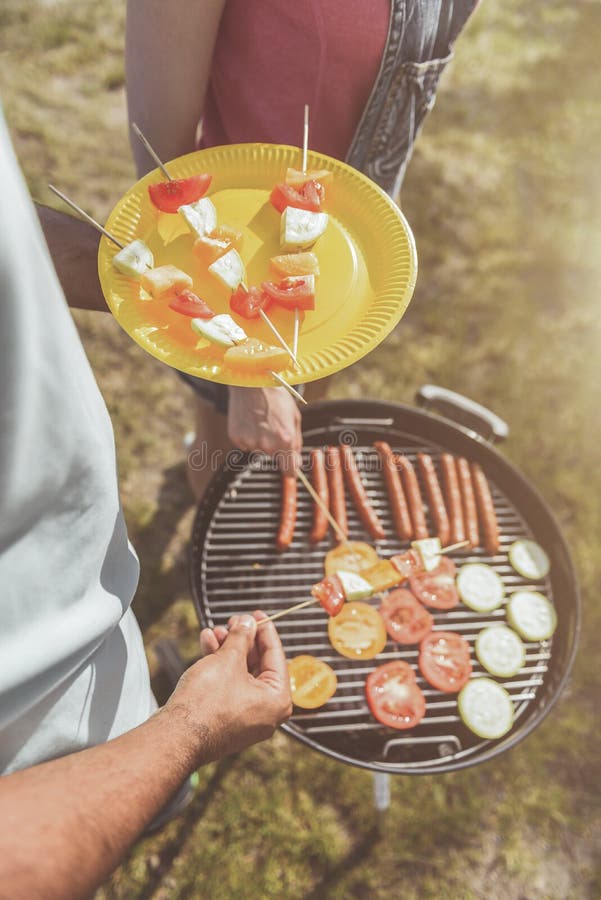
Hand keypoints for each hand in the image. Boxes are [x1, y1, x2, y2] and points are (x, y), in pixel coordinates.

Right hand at [167, 612, 291, 762]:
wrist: (176, 736)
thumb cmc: (206, 702)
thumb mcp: (228, 659)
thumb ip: (242, 637)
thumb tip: (248, 623)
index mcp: (277, 700)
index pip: (276, 655)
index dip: (264, 630)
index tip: (256, 614)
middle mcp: (266, 712)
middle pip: (258, 664)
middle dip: (242, 640)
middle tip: (232, 622)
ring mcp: (246, 718)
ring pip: (241, 674)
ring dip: (228, 650)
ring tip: (215, 631)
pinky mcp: (227, 720)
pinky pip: (229, 687)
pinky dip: (220, 666)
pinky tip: (207, 646)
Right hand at [227, 386, 301, 471]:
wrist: (252, 381)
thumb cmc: (276, 397)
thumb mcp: (295, 418)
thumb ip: (296, 444)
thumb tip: (296, 464)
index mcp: (285, 440)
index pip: (289, 470)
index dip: (290, 470)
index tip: (290, 470)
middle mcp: (267, 444)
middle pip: (273, 456)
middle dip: (276, 446)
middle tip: (274, 425)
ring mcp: (250, 442)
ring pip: (259, 449)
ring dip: (261, 439)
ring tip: (261, 419)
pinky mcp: (236, 438)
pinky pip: (245, 443)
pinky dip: (248, 435)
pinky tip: (250, 420)